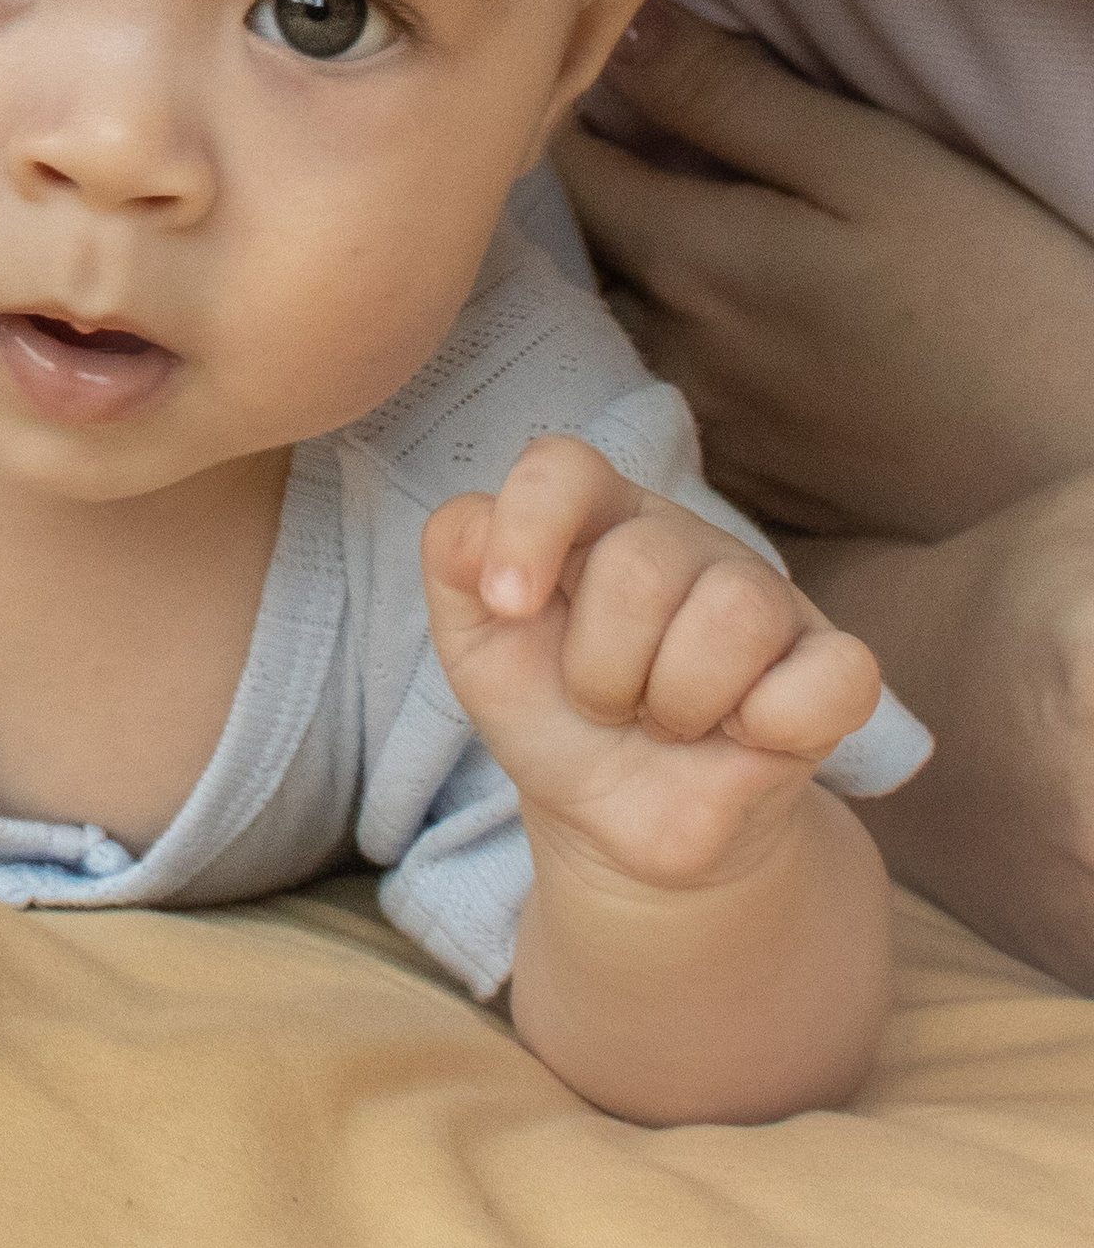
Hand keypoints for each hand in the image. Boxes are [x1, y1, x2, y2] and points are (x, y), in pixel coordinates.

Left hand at [423, 437, 881, 892]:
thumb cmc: (551, 710)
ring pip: (734, 614)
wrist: (617, 823)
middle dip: (601, 668)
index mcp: (597, 516)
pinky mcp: (832, 668)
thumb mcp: (478, 643)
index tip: (506, 607)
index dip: (530, 527)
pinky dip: (777, 721)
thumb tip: (478, 530)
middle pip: (642, 564)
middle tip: (606, 703)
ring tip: (665, 721)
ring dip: (676, 702)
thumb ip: (455, 560)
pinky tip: (746, 736)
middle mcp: (684, 539)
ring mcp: (766, 597)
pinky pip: (835, 673)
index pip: (565, 466)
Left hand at [557, 1, 1093, 541]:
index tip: (588, 71)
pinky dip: (668, 346)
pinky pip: (667, 396)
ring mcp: (707, 428)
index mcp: (691, 259)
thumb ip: (730, 96)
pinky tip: (728, 321)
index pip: (565, 164)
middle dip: (584, 189)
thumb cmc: (995, 290)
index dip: (564, 108)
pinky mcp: (750, 483)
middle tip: (628, 137)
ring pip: (615, 327)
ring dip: (618, 273)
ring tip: (674, 224)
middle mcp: (671, 351)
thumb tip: (622, 25)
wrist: (1078, 471)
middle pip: (580, 250)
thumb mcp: (873, 163)